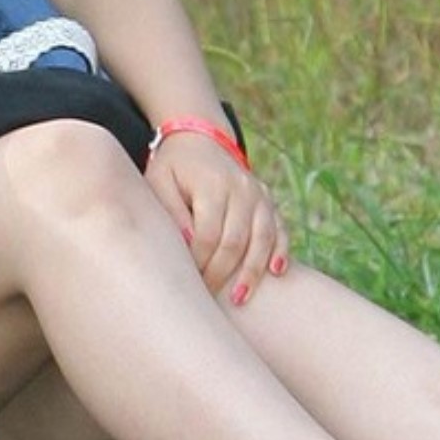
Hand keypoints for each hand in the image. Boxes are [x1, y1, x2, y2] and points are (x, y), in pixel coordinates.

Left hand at [144, 134, 289, 303]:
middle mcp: (241, 188)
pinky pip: (280, 230)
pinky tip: (277, 274)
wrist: (199, 141)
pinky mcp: (269, 201)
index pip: (208, 233)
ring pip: (263, 238)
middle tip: (207, 297)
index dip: (199, 262)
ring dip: (252, 272)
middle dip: (222, 274)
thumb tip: (188, 244)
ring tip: (240, 299)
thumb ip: (170, 211)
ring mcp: (259, 194)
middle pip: (236, 240)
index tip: (186, 281)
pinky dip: (281, 252)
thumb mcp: (159, 182)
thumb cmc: (172, 169)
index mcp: (212, 184)